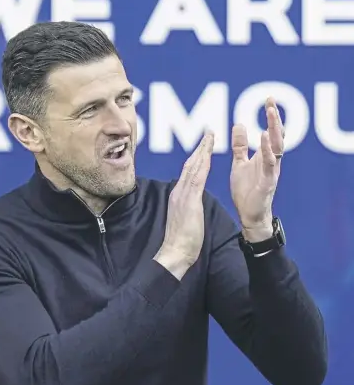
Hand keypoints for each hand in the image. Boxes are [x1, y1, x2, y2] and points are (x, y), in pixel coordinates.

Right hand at [155, 133, 214, 279]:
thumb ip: (187, 207)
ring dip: (201, 150)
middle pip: (190, 165)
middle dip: (199, 148)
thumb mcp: (185, 218)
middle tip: (208, 133)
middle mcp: (179, 191)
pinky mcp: (189, 200)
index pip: (188, 172)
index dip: (196, 157)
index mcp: (179, 196)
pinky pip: (197, 178)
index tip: (203, 146)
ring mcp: (183, 195)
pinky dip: (202, 164)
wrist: (175, 251)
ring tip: (209, 137)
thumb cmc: (182, 240)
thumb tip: (191, 203)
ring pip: (193, 167)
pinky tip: (208, 155)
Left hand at [231, 97, 283, 241]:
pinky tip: (264, 139)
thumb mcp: (239, 163)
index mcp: (264, 156)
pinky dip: (268, 151)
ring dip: (273, 131)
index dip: (270, 117)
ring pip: (276, 148)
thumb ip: (240, 145)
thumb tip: (238, 124)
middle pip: (276, 136)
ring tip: (270, 115)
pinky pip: (270, 165)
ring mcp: (271, 172)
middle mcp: (271, 161)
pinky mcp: (267, 183)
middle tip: (271, 101)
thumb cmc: (246, 190)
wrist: (249, 215)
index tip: (268, 99)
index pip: (270, 132)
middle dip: (274, 118)